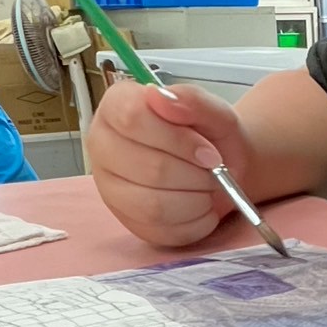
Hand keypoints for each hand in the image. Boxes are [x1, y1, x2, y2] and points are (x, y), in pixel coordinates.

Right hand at [88, 82, 251, 247]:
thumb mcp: (214, 111)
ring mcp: (109, 186)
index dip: (179, 140)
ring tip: (208, 187)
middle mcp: (103, 145)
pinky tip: (200, 206)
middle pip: (149, 167)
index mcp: (117, 106)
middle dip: (195, 175)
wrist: (223, 170)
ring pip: (152, 205)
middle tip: (215, 172)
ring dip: (196, 199)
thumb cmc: (212, 137)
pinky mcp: (125, 219)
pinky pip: (159, 229)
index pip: (133, 119)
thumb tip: (160, 97)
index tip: (210, 152)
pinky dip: (193, 221)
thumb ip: (192, 100)